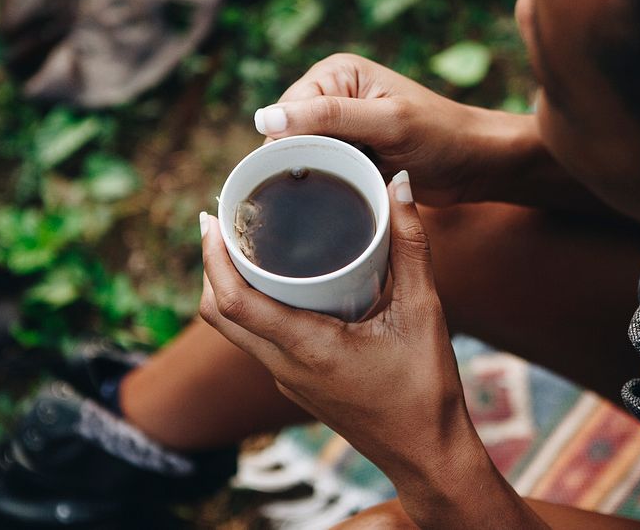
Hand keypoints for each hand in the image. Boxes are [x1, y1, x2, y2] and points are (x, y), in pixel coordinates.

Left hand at [198, 170, 480, 488]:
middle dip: (211, 266)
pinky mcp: (300, 386)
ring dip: (229, 288)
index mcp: (307, 348)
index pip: (232, 303)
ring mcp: (288, 380)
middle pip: (218, 316)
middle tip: (223, 222)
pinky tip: (283, 285)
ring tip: (248, 245)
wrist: (428, 454)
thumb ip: (411, 246)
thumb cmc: (427, 388)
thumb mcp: (424, 311)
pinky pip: (259, 342)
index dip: (212, 258)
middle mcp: (286, 367)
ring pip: (236, 331)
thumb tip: (399, 185)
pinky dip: (255, 309)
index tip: (212, 219)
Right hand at [253, 53, 538, 206]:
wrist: (476, 164)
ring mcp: (341, 126)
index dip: (290, 144)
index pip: (287, 111)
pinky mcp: (350, 152)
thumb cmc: (440, 136)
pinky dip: (328, 184)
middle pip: (289, 136)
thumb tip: (264, 118)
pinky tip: (340, 196)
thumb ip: (328, 118)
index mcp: (336, 72)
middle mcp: (333, 94)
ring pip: (303, 157)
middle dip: (303, 161)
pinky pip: (322, 171)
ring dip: (316, 175)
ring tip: (340, 188)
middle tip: (332, 183)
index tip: (313, 172)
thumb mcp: (386, 123)